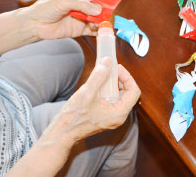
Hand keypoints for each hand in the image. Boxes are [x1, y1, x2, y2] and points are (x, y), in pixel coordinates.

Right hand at [6, 58, 139, 176]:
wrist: (62, 132)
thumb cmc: (74, 118)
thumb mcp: (87, 93)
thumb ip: (98, 76)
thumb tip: (107, 62)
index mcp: (119, 113)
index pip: (134, 91)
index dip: (127, 77)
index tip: (116, 68)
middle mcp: (118, 116)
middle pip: (127, 92)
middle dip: (119, 78)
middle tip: (109, 68)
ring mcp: (111, 117)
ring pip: (118, 95)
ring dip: (111, 83)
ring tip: (102, 74)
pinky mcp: (104, 115)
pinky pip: (110, 99)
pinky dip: (106, 89)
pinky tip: (96, 84)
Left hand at [20, 0, 101, 39]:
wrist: (34, 24)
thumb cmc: (45, 9)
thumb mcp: (64, 2)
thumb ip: (81, 5)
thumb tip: (97, 10)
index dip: (100, 2)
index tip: (108, 5)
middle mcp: (80, 8)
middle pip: (95, 11)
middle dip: (102, 14)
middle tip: (107, 17)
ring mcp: (79, 20)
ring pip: (95, 21)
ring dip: (101, 23)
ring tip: (105, 25)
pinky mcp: (78, 31)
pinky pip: (91, 31)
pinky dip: (97, 32)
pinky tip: (102, 32)